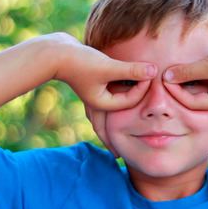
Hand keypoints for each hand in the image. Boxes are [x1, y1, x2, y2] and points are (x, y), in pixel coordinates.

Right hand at [53, 35, 156, 155]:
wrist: (53, 52)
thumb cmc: (79, 62)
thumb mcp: (108, 67)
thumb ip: (131, 70)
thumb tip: (154, 71)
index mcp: (101, 104)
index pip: (130, 101)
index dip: (143, 87)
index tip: (153, 73)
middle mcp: (96, 103)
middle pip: (106, 126)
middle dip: (113, 139)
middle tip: (118, 156)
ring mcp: (92, 94)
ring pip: (102, 115)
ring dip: (108, 125)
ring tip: (111, 140)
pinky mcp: (89, 84)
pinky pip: (102, 98)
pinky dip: (107, 103)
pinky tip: (107, 108)